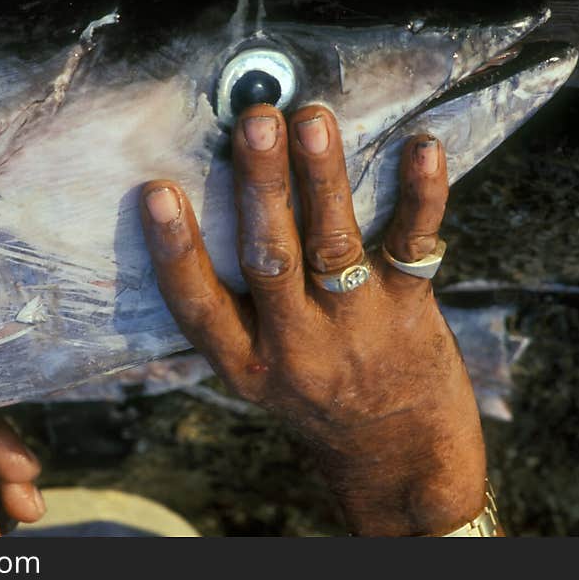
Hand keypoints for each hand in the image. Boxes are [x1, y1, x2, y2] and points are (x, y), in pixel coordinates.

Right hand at [140, 104, 486, 535]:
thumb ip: (236, 314)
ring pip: (333, 246)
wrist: (397, 457)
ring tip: (312, 122)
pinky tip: (421, 150)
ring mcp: (355, 328)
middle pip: (269, 261)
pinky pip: (412, 249)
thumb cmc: (316, 401)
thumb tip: (212, 218)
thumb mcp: (259, 374)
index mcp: (246, 363)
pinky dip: (420, 198)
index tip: (156, 192)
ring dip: (322, 180)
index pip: (198, 306)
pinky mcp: (409, 312)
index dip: (175, 250)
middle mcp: (296, 347)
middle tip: (253, 123)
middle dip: (260, 188)